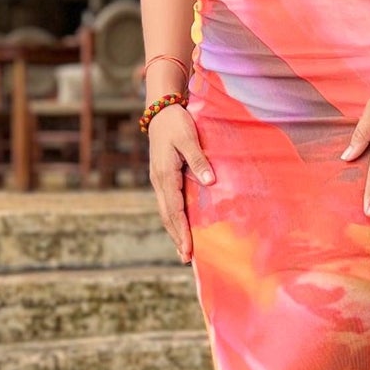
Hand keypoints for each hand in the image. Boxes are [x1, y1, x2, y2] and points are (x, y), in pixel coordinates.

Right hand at [148, 103, 212, 261]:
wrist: (160, 110)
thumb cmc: (176, 123)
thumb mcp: (188, 138)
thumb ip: (199, 160)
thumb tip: (210, 181)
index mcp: (164, 175)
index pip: (174, 210)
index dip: (182, 231)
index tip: (188, 249)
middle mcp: (159, 181)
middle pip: (167, 216)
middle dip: (177, 238)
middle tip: (186, 258)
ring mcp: (159, 180)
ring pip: (166, 212)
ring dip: (174, 231)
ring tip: (183, 251)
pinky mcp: (162, 177)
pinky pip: (168, 203)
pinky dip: (174, 219)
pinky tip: (180, 227)